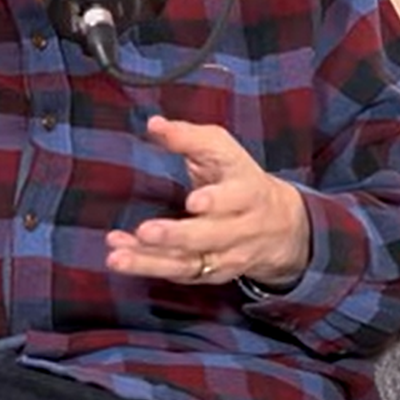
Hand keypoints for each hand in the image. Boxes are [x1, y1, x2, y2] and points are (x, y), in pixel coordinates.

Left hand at [104, 115, 311, 287]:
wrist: (281, 227)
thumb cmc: (239, 178)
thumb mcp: (224, 150)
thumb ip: (189, 137)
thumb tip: (154, 124)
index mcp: (248, 191)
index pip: (236, 198)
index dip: (216, 202)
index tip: (193, 201)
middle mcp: (241, 228)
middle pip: (210, 236)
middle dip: (177, 236)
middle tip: (145, 231)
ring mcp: (227, 256)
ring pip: (190, 263)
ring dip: (151, 261)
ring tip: (117, 257)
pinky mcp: (211, 275)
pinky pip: (179, 274)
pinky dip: (148, 267)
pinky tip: (121, 257)